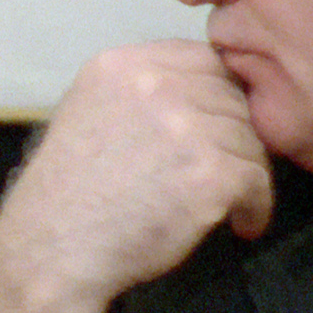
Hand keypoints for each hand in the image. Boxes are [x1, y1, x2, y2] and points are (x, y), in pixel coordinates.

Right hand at [0, 42, 276, 312]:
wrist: (54, 251)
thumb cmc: (68, 199)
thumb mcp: (87, 116)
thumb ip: (140, 95)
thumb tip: (200, 94)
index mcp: (121, 66)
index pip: (202, 61)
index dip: (217, 98)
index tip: (214, 132)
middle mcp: (154, 85)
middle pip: (231, 98)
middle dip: (235, 138)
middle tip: (227, 174)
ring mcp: (184, 126)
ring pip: (249, 139)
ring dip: (245, 175)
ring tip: (229, 205)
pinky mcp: (209, 171)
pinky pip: (257, 179)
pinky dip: (255, 206)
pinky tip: (240, 223)